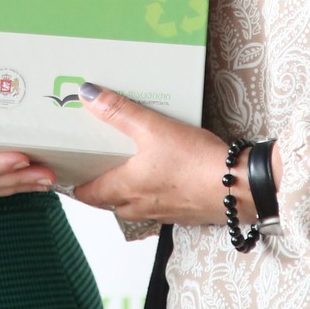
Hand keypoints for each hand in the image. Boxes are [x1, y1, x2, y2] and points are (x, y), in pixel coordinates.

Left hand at [69, 84, 232, 224]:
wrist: (239, 187)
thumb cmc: (196, 162)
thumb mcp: (154, 127)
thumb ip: (120, 112)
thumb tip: (88, 95)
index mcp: (125, 188)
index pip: (87, 194)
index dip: (76, 184)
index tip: (70, 172)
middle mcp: (140, 206)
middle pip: (108, 202)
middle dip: (100, 186)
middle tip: (97, 165)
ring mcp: (162, 213)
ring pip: (133, 206)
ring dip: (127, 191)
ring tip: (129, 167)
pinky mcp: (183, 212)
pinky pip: (158, 206)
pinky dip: (153, 193)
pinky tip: (164, 175)